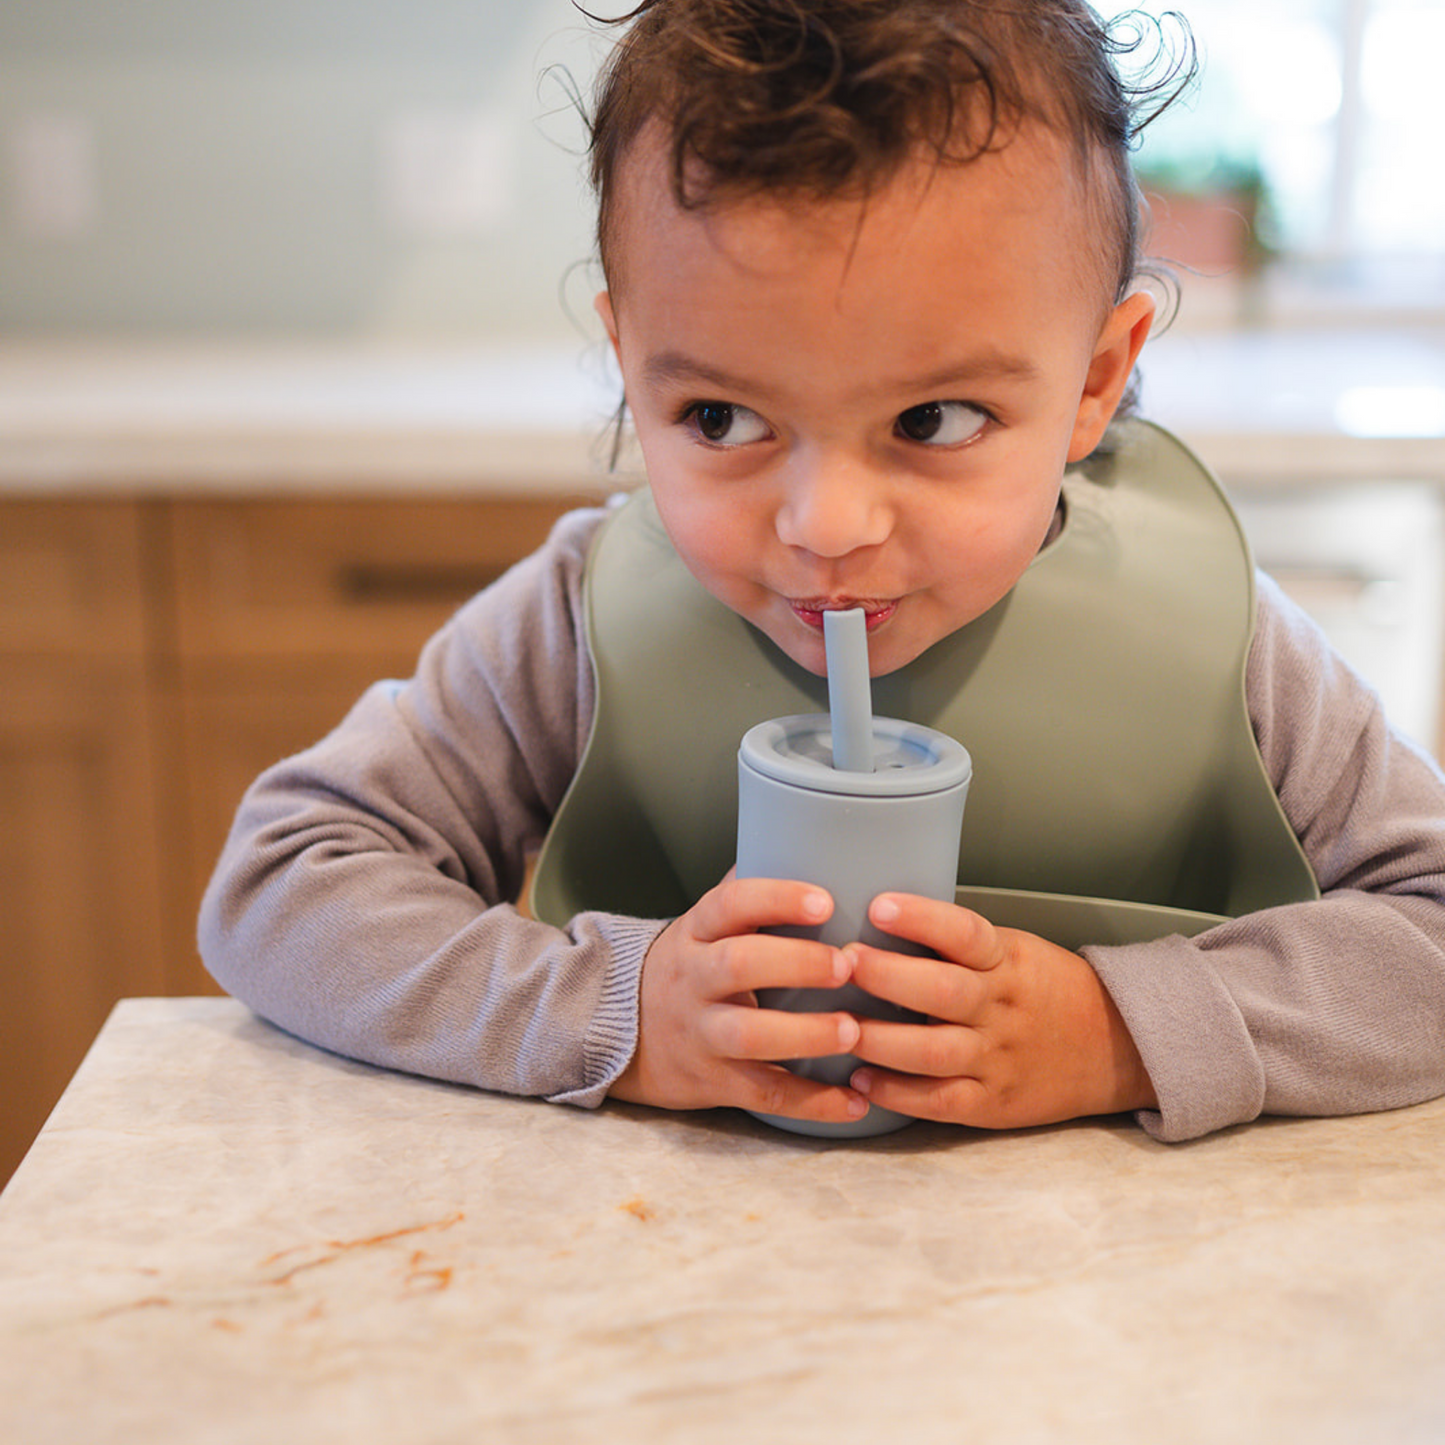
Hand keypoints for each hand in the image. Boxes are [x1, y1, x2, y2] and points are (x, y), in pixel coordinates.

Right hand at [608, 873, 869, 1124]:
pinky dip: (813, 1103)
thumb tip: (808, 840)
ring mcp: (700, 1032)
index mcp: (697, 932)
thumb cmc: (686, 969)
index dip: (776, 899)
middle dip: (796, 964)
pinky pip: (763, 1093)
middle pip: (737, 965)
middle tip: (847, 965)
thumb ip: (749, 894)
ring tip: (854, 1032)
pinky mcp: (712, 1081)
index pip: (729, 904)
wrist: (616, 1031)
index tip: (824, 901)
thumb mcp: (703, 925)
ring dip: (805, 1035)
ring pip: (747, 1035)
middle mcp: (694, 978)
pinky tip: (856, 1101)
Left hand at [846, 894, 1156, 1128]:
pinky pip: (940, 1100)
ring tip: (837, 1025)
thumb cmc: (1044, 989)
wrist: (1113, 1047)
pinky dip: (897, 1093)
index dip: (921, 918)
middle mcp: (1001, 1008)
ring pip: (934, 1052)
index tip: (878, 905)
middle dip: (887, 977)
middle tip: (842, 963)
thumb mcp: (1012, 950)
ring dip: (880, 1039)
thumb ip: (956, 944)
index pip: (965, 932)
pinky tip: (861, 1080)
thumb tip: (877, 918)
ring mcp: (997, 1058)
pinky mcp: (991, 1102)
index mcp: (1006, 961)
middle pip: (942, 992)